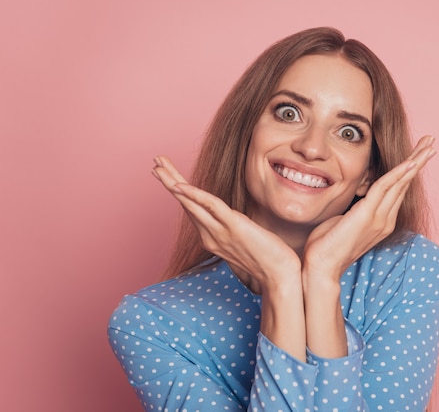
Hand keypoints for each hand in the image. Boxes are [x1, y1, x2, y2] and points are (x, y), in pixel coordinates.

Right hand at [152, 156, 300, 292]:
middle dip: (169, 181)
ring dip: (173, 182)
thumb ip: (236, 231)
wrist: (280, 278)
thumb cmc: (270, 261)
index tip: (170, 176)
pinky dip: (194, 195)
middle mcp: (211, 235)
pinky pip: (210, 206)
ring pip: (191, 203)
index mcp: (213, 238)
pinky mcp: (234, 227)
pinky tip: (180, 185)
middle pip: (186, 203)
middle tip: (156, 162)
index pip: (193, 210)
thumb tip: (236, 221)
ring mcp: (220, 232)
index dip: (180, 192)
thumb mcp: (247, 243)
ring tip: (159, 166)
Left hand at [302, 135, 436, 279]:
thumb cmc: (325, 248)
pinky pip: (386, 188)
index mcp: (380, 221)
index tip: (417, 154)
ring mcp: (378, 218)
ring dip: (415, 161)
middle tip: (431, 141)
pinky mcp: (367, 215)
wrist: (321, 269)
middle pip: (405, 184)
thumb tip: (349, 202)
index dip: (407, 170)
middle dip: (418, 160)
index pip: (397, 190)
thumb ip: (351, 211)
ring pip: (400, 183)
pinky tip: (410, 161)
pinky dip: (398, 173)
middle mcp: (385, 219)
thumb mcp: (341, 222)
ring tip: (428, 144)